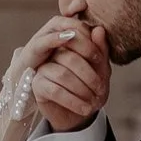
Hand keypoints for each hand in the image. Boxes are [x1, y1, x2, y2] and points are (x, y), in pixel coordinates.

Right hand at [22, 17, 108, 132]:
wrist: (81, 112)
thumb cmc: (92, 87)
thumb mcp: (101, 69)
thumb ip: (100, 50)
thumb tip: (99, 29)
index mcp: (68, 44)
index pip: (76, 38)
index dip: (91, 50)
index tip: (102, 66)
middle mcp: (52, 53)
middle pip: (70, 58)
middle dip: (90, 76)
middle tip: (101, 89)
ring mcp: (43, 68)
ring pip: (63, 75)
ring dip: (83, 90)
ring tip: (94, 102)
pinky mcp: (38, 85)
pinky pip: (55, 91)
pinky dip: (73, 101)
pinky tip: (84, 109)